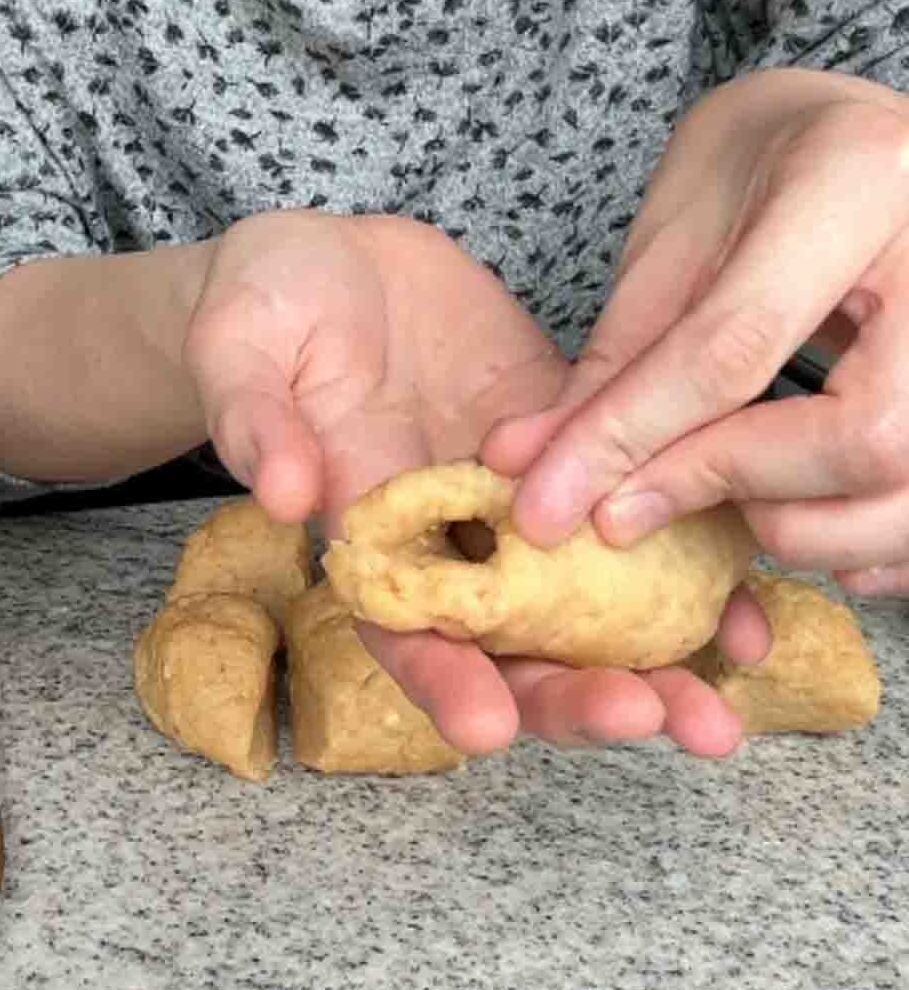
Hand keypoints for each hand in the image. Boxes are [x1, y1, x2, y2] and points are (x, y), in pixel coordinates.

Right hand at [184, 211, 750, 757]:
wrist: (333, 263)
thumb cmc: (263, 311)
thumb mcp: (239, 353)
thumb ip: (257, 422)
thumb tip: (286, 494)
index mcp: (366, 533)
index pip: (401, 629)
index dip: (442, 681)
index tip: (489, 726)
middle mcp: (450, 534)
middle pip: (515, 639)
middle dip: (580, 689)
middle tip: (657, 718)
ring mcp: (517, 491)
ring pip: (588, 589)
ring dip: (659, 644)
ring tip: (731, 687)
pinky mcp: (567, 432)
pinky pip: (631, 495)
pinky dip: (687, 546)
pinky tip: (750, 586)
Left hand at [483, 67, 908, 598]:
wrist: (856, 140)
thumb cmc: (762, 165)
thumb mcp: (678, 235)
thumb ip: (621, 355)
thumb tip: (533, 463)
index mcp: (856, 183)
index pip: (737, 346)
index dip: (633, 438)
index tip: (552, 502)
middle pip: (864, 438)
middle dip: (732, 489)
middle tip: (636, 502)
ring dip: (798, 529)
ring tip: (718, 498)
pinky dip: (861, 543)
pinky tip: (793, 517)